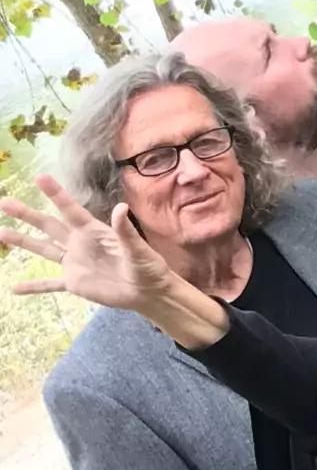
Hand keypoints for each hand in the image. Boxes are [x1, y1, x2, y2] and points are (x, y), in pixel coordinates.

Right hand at [1, 175, 180, 309]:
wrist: (148, 292)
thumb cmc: (148, 266)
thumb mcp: (137, 248)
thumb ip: (125, 230)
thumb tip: (121, 208)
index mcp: (93, 231)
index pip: (70, 209)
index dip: (55, 194)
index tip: (40, 177)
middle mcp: (79, 243)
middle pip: (48, 225)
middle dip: (26, 214)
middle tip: (4, 203)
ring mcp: (75, 263)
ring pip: (44, 249)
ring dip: (23, 241)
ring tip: (0, 233)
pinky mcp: (75, 283)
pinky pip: (50, 284)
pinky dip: (33, 287)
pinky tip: (14, 289)